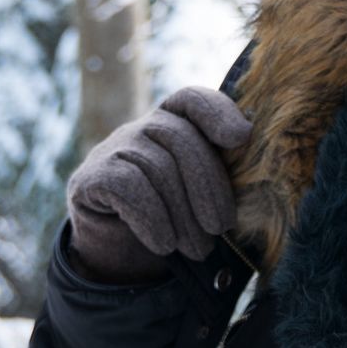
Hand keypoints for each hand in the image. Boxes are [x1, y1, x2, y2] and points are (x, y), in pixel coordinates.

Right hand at [66, 86, 252, 283]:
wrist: (116, 245)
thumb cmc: (174, 211)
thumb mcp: (201, 189)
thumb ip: (223, 170)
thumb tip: (256, 171)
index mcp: (177, 121)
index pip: (193, 99)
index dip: (218, 112)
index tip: (241, 137)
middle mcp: (145, 126)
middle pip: (181, 139)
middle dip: (207, 186)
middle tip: (221, 229)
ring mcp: (115, 147)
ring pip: (157, 167)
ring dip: (183, 214)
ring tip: (199, 248)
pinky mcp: (90, 176)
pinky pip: (127, 187)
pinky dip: (152, 218)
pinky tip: (165, 244)